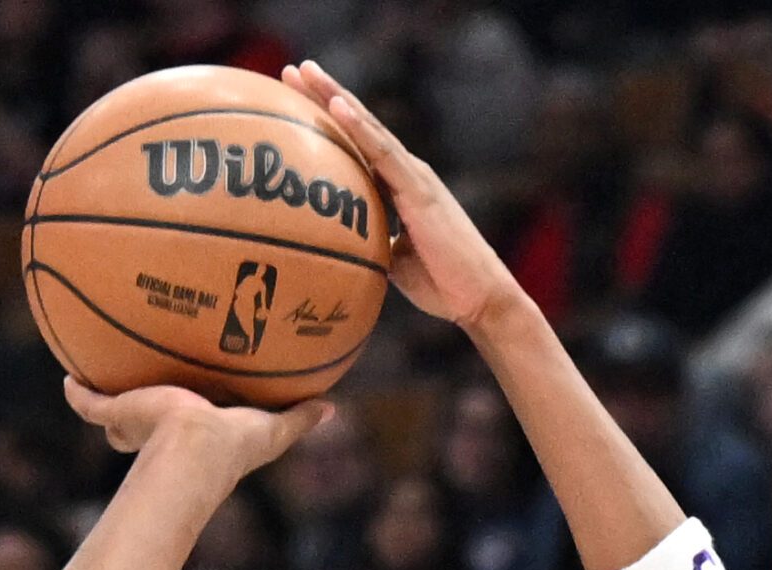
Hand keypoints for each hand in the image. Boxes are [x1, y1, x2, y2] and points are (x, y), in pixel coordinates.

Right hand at [63, 378, 330, 478]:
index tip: (188, 404)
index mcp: (195, 434)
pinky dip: (77, 393)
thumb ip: (299, 418)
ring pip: (117, 416)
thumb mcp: (273, 428)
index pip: (185, 424)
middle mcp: (162, 435)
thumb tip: (333, 408)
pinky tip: (67, 377)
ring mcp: (136, 428)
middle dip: (142, 412)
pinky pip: (89, 404)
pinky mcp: (116, 416)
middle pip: (147, 423)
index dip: (185, 417)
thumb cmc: (233, 443)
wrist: (194, 448)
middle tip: (146, 389)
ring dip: (110, 402)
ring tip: (99, 373)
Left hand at [279, 61, 522, 330]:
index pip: (358, 146)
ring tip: (304, 71)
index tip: (296, 100)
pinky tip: (336, 105)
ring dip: (335, 97)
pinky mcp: (420, 188)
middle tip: (292, 70)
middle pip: (360, 126)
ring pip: (368, 128)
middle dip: (326, 95)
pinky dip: (359, 127)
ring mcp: (414, 176)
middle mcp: (406, 172)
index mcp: (399, 187)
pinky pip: (383, 152)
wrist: (479, 297)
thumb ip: (370, 241)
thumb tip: (338, 245)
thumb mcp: (392, 260)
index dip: (329, 121)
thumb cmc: (440, 284)